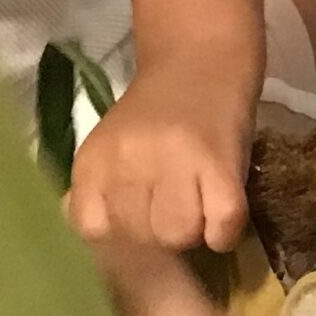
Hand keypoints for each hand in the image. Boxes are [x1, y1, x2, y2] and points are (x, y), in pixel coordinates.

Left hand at [68, 63, 251, 254]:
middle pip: (140, 239)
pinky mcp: (221, 165)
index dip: (118, 239)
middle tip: (172, 211)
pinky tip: (222, 210)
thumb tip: (103, 256)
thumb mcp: (112, 151)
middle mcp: (129, 161)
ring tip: (200, 209)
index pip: (91, 232)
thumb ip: (101, 196)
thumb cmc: (156, 114)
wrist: (200, 59)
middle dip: (158, 236)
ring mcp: (176, 162)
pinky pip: (221, 227)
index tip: (136, 227)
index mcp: (94, 161)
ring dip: (193, 232)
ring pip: (178, 236)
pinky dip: (224, 232)